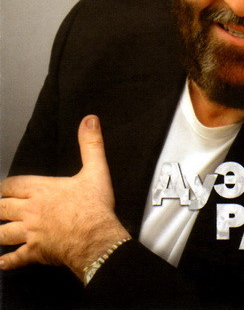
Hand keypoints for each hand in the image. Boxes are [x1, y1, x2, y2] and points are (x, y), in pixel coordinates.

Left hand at [0, 115, 129, 279]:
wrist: (95, 236)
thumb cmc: (94, 206)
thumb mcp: (96, 170)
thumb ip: (91, 144)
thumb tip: (89, 120)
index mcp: (41, 189)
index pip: (12, 185)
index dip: (6, 187)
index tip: (5, 190)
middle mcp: (30, 210)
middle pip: (1, 208)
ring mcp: (30, 233)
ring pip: (1, 233)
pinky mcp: (35, 252)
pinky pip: (14, 258)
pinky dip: (7, 261)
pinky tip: (3, 261)